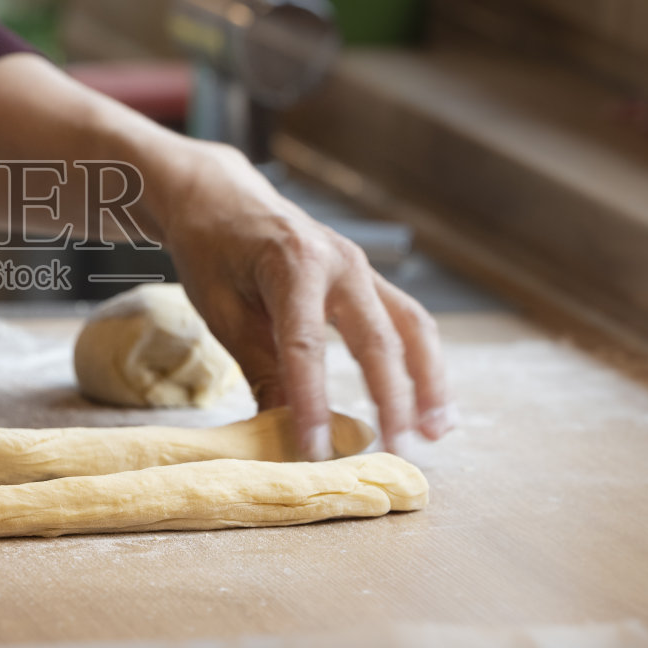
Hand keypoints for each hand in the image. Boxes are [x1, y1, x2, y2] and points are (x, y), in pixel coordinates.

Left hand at [152, 142, 451, 458]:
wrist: (220, 195)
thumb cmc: (212, 248)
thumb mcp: (221, 309)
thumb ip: (259, 367)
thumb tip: (283, 429)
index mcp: (293, 264)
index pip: (306, 345)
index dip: (312, 401)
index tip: (318, 449)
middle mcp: (339, 262)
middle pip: (377, 337)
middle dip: (392, 399)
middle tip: (397, 451)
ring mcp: (361, 268)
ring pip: (411, 327)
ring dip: (428, 381)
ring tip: (435, 432)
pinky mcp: (368, 279)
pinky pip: (407, 321)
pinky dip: (421, 361)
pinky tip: (427, 401)